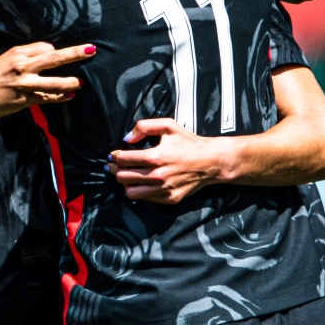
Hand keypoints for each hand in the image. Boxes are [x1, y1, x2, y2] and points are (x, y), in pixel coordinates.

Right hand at [0, 43, 94, 118]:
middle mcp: (22, 65)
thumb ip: (23, 61)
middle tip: (91, 50)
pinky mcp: (23, 99)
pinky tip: (69, 96)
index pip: (46, 48)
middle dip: (76, 54)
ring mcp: (24, 83)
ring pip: (55, 80)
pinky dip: (59, 96)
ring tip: (81, 83)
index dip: (56, 52)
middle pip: (55, 57)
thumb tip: (44, 60)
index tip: (61, 57)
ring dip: (71, 81)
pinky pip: (47, 97)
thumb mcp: (4, 62)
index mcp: (17, 53)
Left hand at [108, 118, 233, 202]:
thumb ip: (144, 126)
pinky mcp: (169, 199)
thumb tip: (127, 138)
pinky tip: (141, 183)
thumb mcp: (168, 126)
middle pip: (123, 177)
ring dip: (125, 183)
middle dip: (115, 170)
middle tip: (114, 166)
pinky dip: (139, 191)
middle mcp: (158, 176)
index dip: (114, 156)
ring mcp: (163, 190)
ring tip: (126, 176)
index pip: (123, 159)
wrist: (211, 162)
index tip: (113, 155)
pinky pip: (145, 199)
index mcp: (155, 157)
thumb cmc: (189, 142)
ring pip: (130, 192)